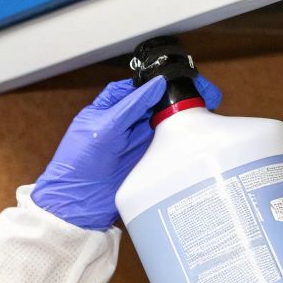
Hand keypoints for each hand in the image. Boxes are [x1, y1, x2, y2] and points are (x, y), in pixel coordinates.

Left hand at [31, 74, 222, 230]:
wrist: (77, 204)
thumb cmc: (78, 163)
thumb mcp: (104, 127)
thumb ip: (131, 105)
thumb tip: (157, 84)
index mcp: (109, 107)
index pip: (139, 87)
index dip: (160, 82)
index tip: (183, 79)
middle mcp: (124, 122)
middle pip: (156, 103)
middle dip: (177, 98)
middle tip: (205, 96)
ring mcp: (135, 141)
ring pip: (163, 123)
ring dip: (181, 118)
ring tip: (205, 112)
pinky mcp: (144, 160)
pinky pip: (165, 145)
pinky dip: (178, 140)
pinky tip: (192, 135)